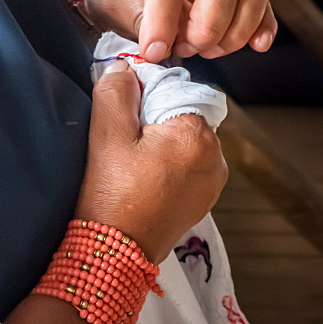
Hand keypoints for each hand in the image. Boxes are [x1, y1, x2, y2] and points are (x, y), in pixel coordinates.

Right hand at [76, 62, 227, 263]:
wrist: (114, 255)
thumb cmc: (112, 195)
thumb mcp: (106, 133)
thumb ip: (116, 90)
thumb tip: (125, 68)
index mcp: (198, 135)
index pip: (174, 87)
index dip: (144, 92)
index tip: (121, 111)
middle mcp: (216, 157)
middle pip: (180, 112)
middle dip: (151, 116)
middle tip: (122, 139)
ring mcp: (212, 182)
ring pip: (182, 139)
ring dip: (158, 140)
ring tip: (129, 161)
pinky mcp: (202, 200)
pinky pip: (185, 164)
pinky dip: (164, 163)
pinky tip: (139, 177)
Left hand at [80, 0, 276, 61]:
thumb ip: (136, 17)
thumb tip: (164, 43)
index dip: (163, 22)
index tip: (155, 52)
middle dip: (206, 28)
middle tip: (183, 49)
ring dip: (233, 31)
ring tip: (205, 50)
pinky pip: (258, 1)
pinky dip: (261, 25)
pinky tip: (256, 45)